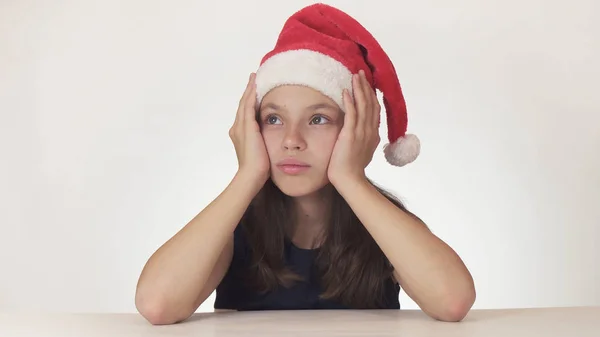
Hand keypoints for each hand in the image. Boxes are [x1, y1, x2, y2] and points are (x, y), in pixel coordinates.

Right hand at [229, 73, 269, 184]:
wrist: (252, 176)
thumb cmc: (259, 170)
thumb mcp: (262, 152)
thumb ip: (265, 144)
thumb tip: (277, 141)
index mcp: (240, 134)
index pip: (245, 113)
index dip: (249, 101)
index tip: (254, 90)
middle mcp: (237, 128)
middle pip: (242, 105)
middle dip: (248, 91)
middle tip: (253, 78)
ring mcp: (240, 127)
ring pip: (244, 102)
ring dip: (249, 89)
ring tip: (254, 78)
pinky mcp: (247, 127)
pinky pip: (248, 106)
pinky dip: (251, 95)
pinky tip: (256, 86)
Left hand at [328, 70, 379, 185]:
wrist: (350, 180)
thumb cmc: (352, 168)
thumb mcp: (362, 151)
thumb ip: (364, 139)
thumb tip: (364, 134)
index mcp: (373, 134)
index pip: (374, 110)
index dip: (371, 95)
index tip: (367, 84)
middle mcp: (370, 131)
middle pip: (371, 103)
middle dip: (366, 87)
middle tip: (361, 73)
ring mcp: (361, 132)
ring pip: (363, 105)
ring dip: (359, 89)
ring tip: (355, 76)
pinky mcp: (351, 135)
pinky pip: (351, 114)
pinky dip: (350, 101)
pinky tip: (346, 91)